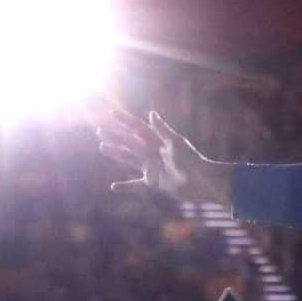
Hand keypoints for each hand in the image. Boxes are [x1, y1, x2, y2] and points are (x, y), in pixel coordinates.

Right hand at [96, 101, 231, 206]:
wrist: (201, 182)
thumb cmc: (191, 160)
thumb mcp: (176, 143)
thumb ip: (162, 129)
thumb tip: (150, 113)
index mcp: (158, 141)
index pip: (138, 128)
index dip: (125, 121)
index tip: (112, 113)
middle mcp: (153, 152)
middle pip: (130, 143)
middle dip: (116, 137)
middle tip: (100, 131)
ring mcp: (152, 167)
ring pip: (129, 159)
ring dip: (116, 153)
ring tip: (102, 147)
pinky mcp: (154, 183)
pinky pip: (136, 185)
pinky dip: (126, 186)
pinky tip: (113, 187)